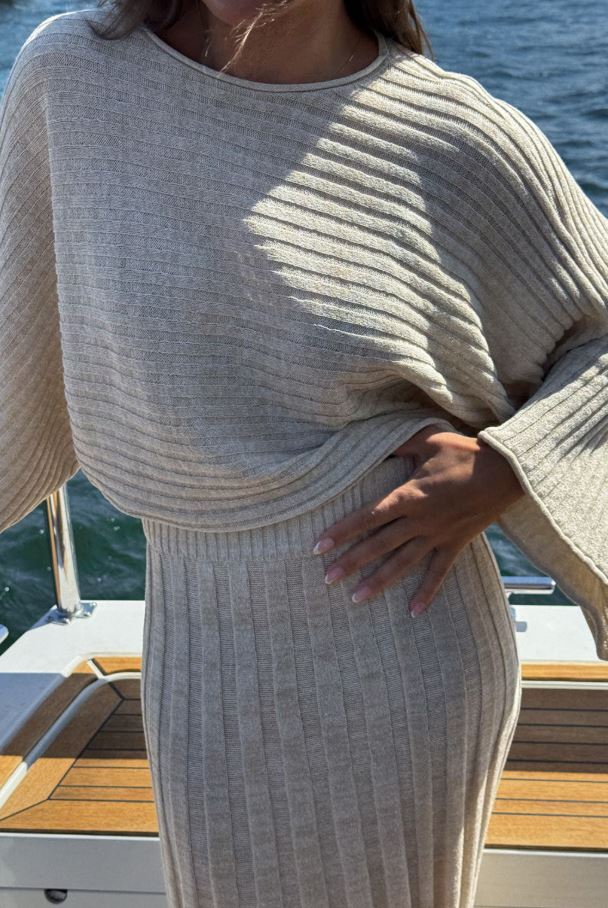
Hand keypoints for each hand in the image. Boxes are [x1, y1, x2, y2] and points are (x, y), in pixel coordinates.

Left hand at [311, 425, 525, 615]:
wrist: (506, 472)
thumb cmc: (465, 452)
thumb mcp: (428, 439)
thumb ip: (399, 444)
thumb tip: (375, 443)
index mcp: (409, 495)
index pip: (368, 516)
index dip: (342, 531)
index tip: (319, 546)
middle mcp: (419, 520)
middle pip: (378, 544)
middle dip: (351, 562)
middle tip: (327, 579)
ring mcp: (437, 535)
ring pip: (402, 563)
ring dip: (378, 582)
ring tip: (355, 599)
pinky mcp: (455, 543)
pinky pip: (438, 572)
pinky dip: (427, 593)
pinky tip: (413, 612)